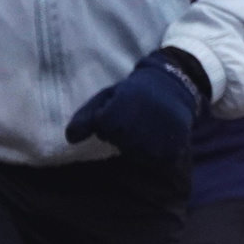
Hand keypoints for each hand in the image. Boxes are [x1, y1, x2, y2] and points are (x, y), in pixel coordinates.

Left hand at [66, 50, 205, 163]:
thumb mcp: (106, 96)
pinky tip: (155, 137)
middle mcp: (137, 124)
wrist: (174, 84)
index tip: (119, 111)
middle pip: (119, 142)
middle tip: (134, 119)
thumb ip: (85, 117)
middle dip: (122, 134)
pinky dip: (153, 152)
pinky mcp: (171, 146)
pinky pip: (154, 159)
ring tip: (145, 127)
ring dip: (137, 144)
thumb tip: (70, 139)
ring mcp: (155, 136)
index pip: (102, 129)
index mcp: (119, 109)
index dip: (107, 122)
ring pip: (136, 152)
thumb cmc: (135, 91)